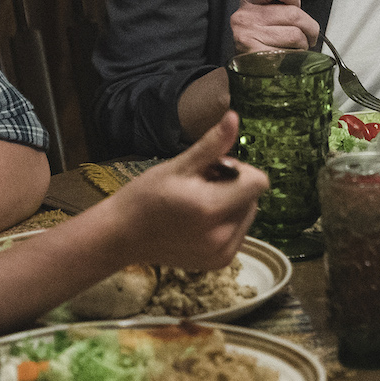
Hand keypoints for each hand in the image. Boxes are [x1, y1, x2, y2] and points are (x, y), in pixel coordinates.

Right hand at [106, 111, 266, 268]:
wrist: (122, 236)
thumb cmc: (145, 196)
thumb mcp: (178, 166)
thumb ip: (211, 146)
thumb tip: (234, 118)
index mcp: (212, 209)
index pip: (258, 183)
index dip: (239, 170)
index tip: (213, 170)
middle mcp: (222, 236)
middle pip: (253, 198)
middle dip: (233, 187)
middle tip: (200, 185)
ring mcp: (222, 253)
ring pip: (247, 215)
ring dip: (230, 204)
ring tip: (198, 203)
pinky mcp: (219, 262)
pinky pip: (237, 233)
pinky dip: (225, 222)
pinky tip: (199, 220)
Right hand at [231, 0, 319, 52]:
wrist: (248, 69)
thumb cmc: (262, 39)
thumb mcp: (267, 11)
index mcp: (249, 1)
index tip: (294, 4)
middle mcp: (245, 16)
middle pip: (293, 13)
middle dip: (308, 26)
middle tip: (306, 34)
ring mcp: (248, 36)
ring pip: (295, 34)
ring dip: (303, 44)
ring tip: (295, 47)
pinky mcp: (256, 56)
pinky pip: (291, 53)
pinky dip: (296, 57)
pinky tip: (287, 58)